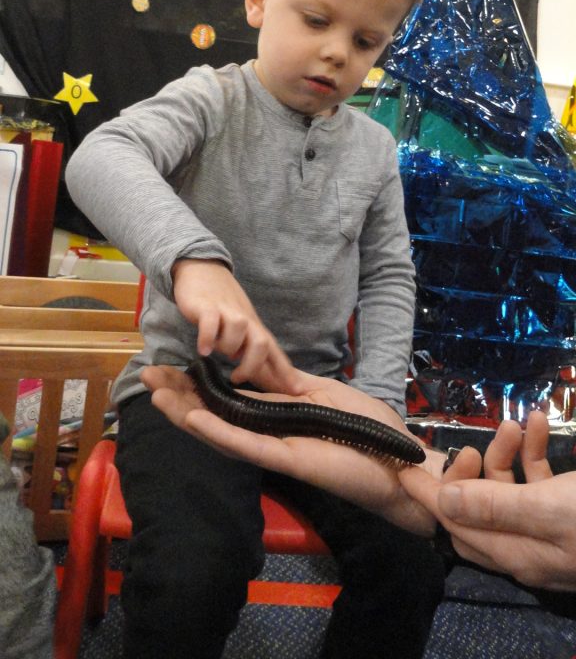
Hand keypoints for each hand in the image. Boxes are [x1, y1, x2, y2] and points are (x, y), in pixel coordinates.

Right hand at [141, 364, 443, 535]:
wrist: (397, 460)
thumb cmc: (366, 426)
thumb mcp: (321, 392)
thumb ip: (286, 384)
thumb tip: (258, 365)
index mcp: (275, 415)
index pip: (227, 397)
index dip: (197, 384)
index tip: (170, 366)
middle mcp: (266, 433)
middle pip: (213, 414)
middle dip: (179, 396)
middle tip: (146, 377)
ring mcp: (272, 448)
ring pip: (220, 431)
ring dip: (186, 414)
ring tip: (156, 395)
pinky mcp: (284, 459)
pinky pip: (245, 445)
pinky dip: (216, 432)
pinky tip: (191, 418)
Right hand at [172, 258, 301, 392]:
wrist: (202, 268)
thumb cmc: (222, 303)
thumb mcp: (240, 325)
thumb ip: (246, 347)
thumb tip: (253, 370)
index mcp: (254, 328)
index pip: (275, 351)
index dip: (285, 372)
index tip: (296, 391)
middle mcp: (245, 320)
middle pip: (261, 343)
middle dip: (252, 365)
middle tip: (237, 378)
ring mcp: (226, 312)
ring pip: (239, 331)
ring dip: (228, 347)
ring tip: (214, 354)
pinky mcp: (206, 306)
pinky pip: (211, 322)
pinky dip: (208, 338)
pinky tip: (203, 349)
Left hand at [400, 411, 575, 590]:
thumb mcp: (548, 510)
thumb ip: (494, 506)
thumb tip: (443, 502)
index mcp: (515, 554)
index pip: (456, 525)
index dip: (429, 495)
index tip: (403, 467)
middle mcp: (527, 548)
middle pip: (480, 506)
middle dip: (476, 467)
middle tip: (484, 435)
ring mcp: (547, 533)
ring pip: (511, 490)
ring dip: (508, 454)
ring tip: (517, 423)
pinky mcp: (565, 515)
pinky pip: (539, 485)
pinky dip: (535, 456)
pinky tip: (539, 425)